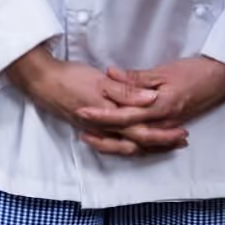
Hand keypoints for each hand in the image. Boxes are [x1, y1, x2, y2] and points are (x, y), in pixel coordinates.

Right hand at [6, 45, 180, 154]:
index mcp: (111, 118)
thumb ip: (128, 91)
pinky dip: (128, 144)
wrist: (41, 82)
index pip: (144, 132)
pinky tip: (132, 141)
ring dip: (147, 145)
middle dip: (161, 143)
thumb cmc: (71, 79)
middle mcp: (105, 130)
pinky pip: (114, 142)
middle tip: (181, 141)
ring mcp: (97, 130)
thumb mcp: (102, 82)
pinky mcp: (89, 126)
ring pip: (127, 145)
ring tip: (163, 143)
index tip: (183, 134)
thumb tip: (152, 99)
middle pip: (139, 143)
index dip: (164, 135)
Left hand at [74, 57, 224, 156]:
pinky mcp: (172, 126)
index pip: (124, 114)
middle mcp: (162, 122)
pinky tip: (121, 141)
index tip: (82, 110)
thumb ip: (136, 78)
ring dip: (115, 142)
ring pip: (137, 142)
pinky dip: (133, 143)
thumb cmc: (195, 70)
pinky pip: (149, 141)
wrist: (222, 77)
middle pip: (127, 134)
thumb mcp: (164, 71)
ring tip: (94, 139)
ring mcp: (167, 126)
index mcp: (158, 106)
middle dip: (103, 134)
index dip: (102, 113)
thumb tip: (110, 74)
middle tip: (81, 131)